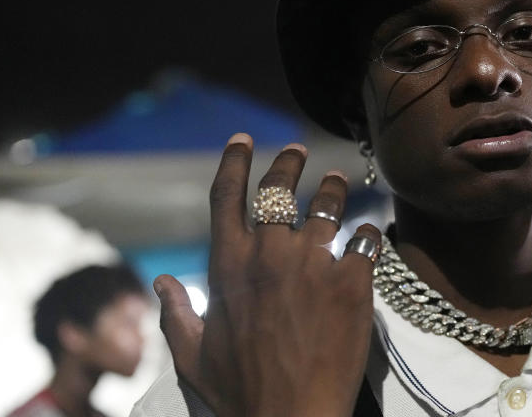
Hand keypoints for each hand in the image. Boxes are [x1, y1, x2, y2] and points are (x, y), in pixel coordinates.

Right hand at [154, 133, 381, 416]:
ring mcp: (314, 263)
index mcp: (229, 265)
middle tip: (299, 151)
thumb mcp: (194, 355)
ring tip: (337, 182)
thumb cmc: (240, 390)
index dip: (234, 162)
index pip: (226, 197)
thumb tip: (161, 283)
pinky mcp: (353, 281)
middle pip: (280, 188)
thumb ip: (176, 315)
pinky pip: (365, 240)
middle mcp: (270, 254)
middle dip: (289, 161)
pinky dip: (368, 234)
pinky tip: (370, 234)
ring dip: (332, 188)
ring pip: (327, 204)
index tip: (243, 140)